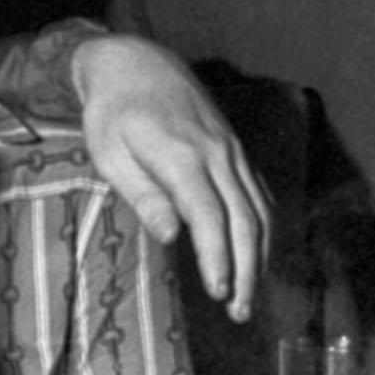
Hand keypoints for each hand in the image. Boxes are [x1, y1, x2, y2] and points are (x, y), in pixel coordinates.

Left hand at [71, 34, 271, 321]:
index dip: (218, 257)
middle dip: (247, 270)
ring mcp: (232, 150)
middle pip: (244, 219)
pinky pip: (260, 192)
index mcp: (181, 156)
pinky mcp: (237, 149)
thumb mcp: (109, 153)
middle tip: (239, 312)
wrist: (137, 62)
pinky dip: (265, 227)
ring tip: (249, 296)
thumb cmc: (113, 112)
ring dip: (260, 255)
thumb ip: (143, 194)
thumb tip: (171, 236)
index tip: (220, 292)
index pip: (210, 216)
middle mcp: (217, 153)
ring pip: (260, 208)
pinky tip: (258, 254)